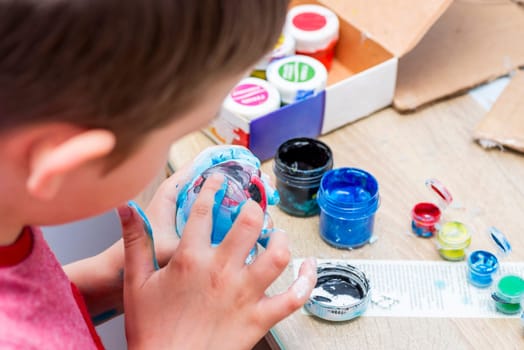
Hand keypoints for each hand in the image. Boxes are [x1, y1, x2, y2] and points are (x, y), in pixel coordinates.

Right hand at [120, 173, 316, 349]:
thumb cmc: (151, 329)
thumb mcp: (136, 282)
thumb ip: (135, 241)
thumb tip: (126, 207)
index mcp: (191, 260)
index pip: (204, 211)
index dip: (213, 188)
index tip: (219, 180)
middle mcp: (221, 272)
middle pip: (249, 224)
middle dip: (253, 208)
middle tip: (252, 206)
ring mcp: (244, 295)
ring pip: (277, 255)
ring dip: (281, 239)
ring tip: (276, 235)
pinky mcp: (259, 319)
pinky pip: (293, 297)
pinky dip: (306, 281)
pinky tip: (308, 268)